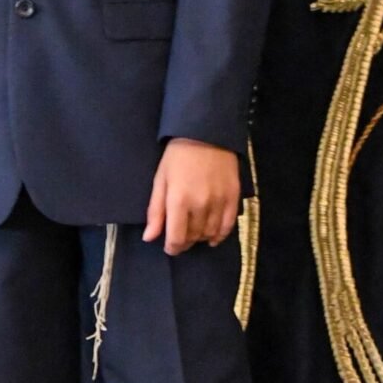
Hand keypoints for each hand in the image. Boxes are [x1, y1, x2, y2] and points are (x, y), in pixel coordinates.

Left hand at [143, 139, 239, 254]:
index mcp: (179, 201)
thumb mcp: (160, 180)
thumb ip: (156, 211)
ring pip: (210, 233)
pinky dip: (220, 235)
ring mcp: (219, 201)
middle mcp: (200, 205)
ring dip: (201, 238)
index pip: (177, 238)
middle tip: (181, 235)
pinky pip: (228, 226)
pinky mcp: (233, 197)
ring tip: (195, 233)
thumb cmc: (177, 157)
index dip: (172, 248)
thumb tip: (149, 238)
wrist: (206, 134)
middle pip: (194, 237)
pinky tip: (214, 236)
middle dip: (185, 241)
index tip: (170, 247)